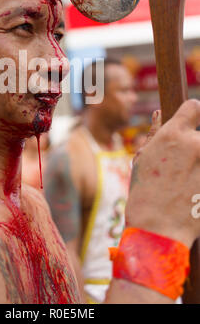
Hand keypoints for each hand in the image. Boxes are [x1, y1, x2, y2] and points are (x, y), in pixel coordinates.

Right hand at [126, 99, 199, 247]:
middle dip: (196, 145)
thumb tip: (160, 113)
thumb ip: (155, 133)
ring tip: (190, 181)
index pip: (194, 107)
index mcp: (175, 135)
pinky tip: (195, 190)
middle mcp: (198, 144)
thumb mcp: (143, 159)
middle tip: (186, 164)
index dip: (192, 113)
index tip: (193, 120)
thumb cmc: (145, 194)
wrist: (160, 231)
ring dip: (199, 163)